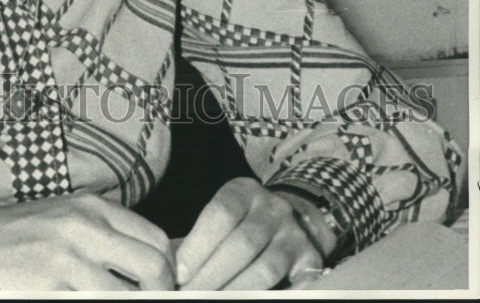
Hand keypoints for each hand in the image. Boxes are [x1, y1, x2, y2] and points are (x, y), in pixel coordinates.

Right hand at [0, 190, 175, 289]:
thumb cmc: (12, 236)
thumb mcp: (64, 220)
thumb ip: (104, 236)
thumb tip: (153, 265)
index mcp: (93, 207)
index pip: (158, 240)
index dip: (168, 273)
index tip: (161, 291)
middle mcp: (85, 226)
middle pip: (155, 268)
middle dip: (160, 296)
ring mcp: (67, 258)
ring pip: (127, 296)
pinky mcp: (48, 288)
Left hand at [175, 177, 325, 289]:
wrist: (295, 217)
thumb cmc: (242, 222)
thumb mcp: (224, 214)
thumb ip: (201, 237)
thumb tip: (171, 267)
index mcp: (244, 192)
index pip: (221, 214)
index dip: (199, 244)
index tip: (180, 272)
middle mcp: (272, 208)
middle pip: (242, 243)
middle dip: (212, 274)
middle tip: (191, 294)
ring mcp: (294, 234)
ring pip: (266, 267)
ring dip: (236, 289)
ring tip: (211, 300)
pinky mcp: (311, 260)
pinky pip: (290, 284)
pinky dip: (266, 295)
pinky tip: (246, 301)